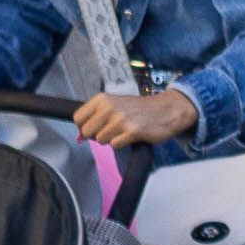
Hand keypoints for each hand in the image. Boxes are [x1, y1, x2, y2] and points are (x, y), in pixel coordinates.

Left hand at [68, 85, 198, 150]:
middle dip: (97, 135)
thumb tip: (80, 137)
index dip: (84, 126)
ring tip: (123, 131)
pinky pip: (115, 145)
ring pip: (101, 140)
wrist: (166, 109)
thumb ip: (96, 117)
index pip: (78, 118)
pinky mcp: (132, 132)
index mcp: (103, 99)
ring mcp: (121, 120)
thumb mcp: (115, 105)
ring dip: (111, 139)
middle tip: (111, 130)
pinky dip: (121, 144)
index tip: (94, 127)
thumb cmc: (140, 108)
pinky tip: (130, 135)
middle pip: (87, 132)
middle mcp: (110, 107)